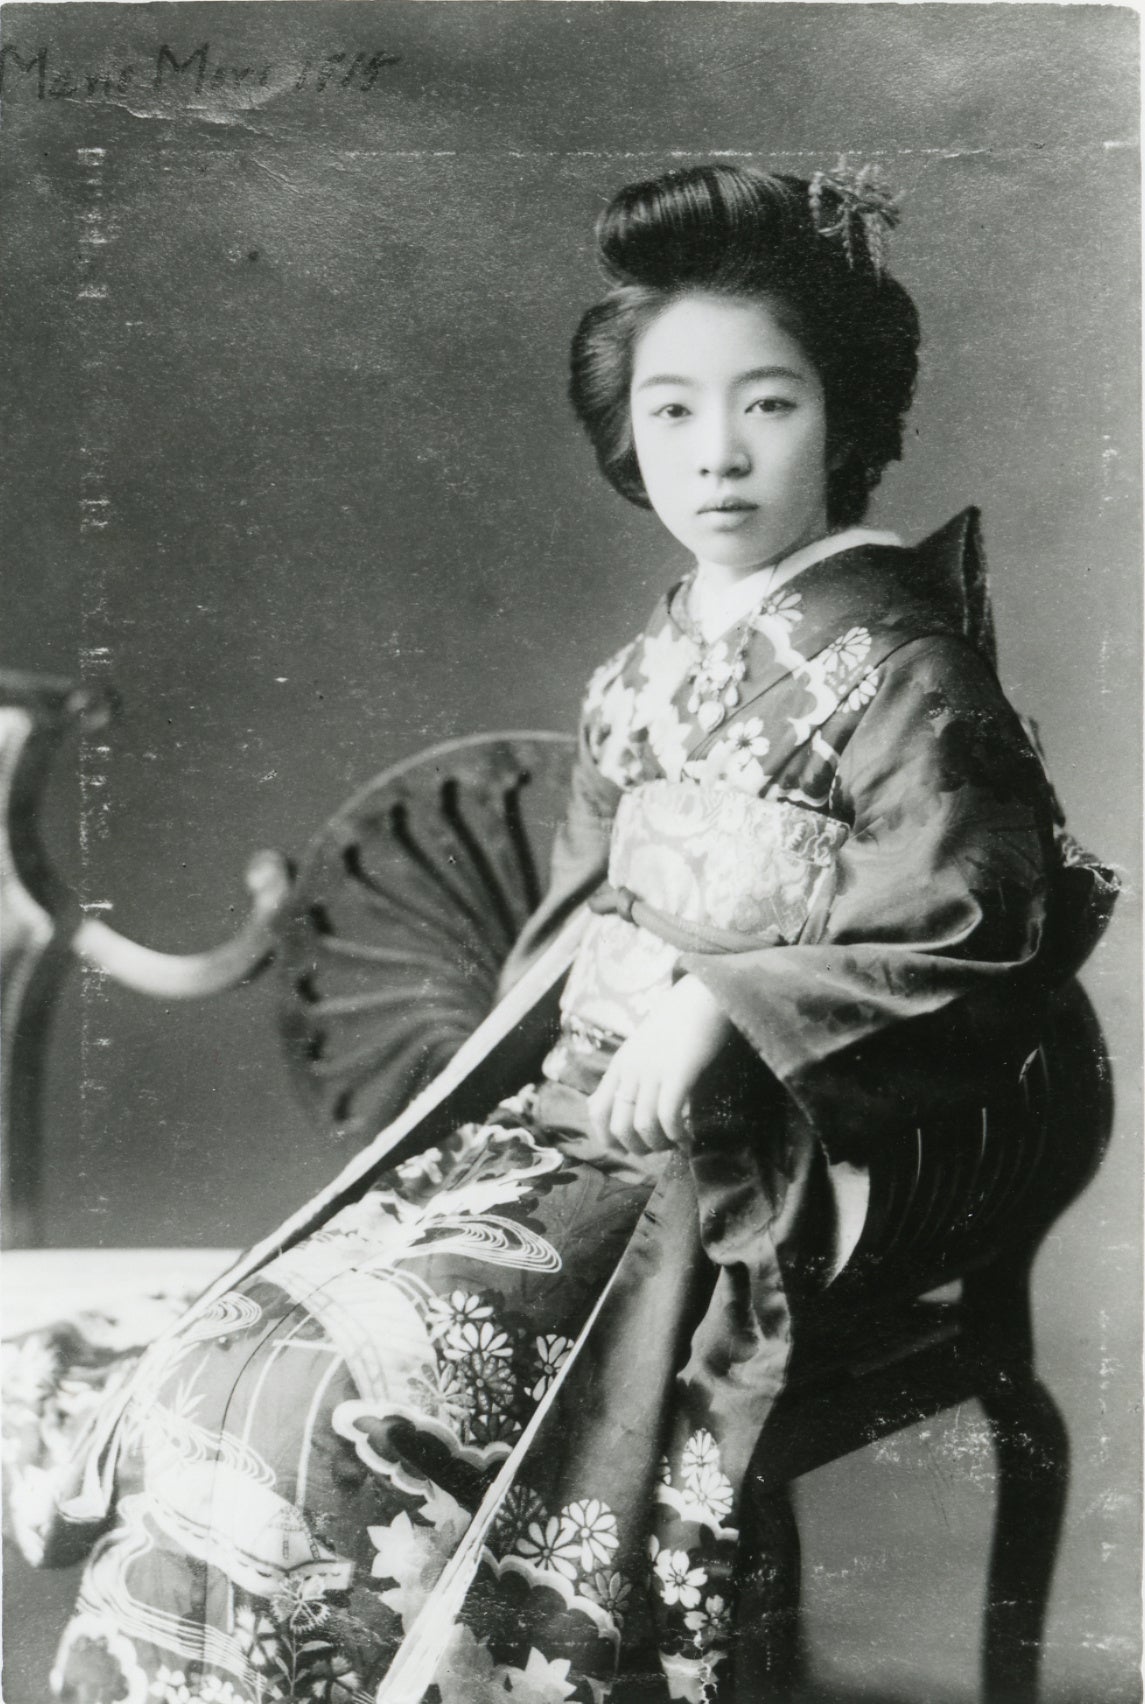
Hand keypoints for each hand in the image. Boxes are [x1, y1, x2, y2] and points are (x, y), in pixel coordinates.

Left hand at [588, 975, 734, 1152]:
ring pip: (643, 1125)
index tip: (628, 1147)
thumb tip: (625, 1108)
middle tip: (658, 1148)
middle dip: (637, 1147)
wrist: (702, 996)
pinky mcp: (677, 1071)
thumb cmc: (678, 1024)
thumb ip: (632, 1073)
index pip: (597, 1111)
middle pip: (619, 1125)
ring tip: (675, 1143)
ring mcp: (653, 1070)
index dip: (607, 1138)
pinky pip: (668, 1115)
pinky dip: (676, 1134)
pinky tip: (688, 1136)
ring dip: (660, 1144)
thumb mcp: (643, 1047)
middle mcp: (631, 1069)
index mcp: (620, 1064)